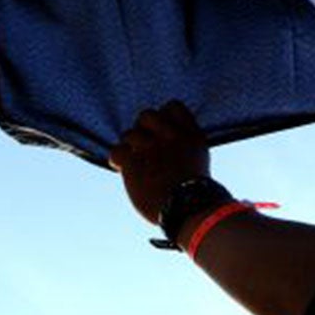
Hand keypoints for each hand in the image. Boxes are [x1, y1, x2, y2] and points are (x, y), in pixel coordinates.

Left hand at [109, 100, 213, 227]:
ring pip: (129, 134)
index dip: (163, 116)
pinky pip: (117, 150)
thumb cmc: (194, 189)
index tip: (162, 131)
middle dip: (142, 129)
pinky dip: (117, 159)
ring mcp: (152, 148)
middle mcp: (171, 136)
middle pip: (146, 115)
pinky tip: (122, 167)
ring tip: (136, 161)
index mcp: (190, 133)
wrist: (188, 207)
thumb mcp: (198, 157)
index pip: (172, 106)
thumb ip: (184, 142)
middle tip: (145, 145)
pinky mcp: (135, 162)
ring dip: (130, 147)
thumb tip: (169, 136)